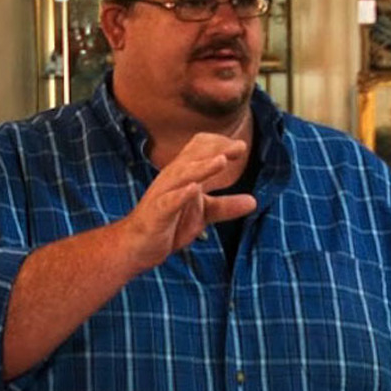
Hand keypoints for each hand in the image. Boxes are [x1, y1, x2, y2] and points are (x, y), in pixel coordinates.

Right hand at [117, 132, 256, 272]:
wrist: (136, 246)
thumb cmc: (168, 224)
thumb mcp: (202, 214)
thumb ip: (225, 206)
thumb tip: (253, 201)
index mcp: (182, 175)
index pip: (198, 149)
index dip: (219, 145)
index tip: (241, 147)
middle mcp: (171, 179)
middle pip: (193, 157)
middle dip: (216, 151)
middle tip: (240, 147)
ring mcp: (162, 195)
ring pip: (182, 175)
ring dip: (201, 168)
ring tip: (221, 161)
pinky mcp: (157, 213)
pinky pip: (168, 201)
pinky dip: (181, 194)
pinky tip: (194, 189)